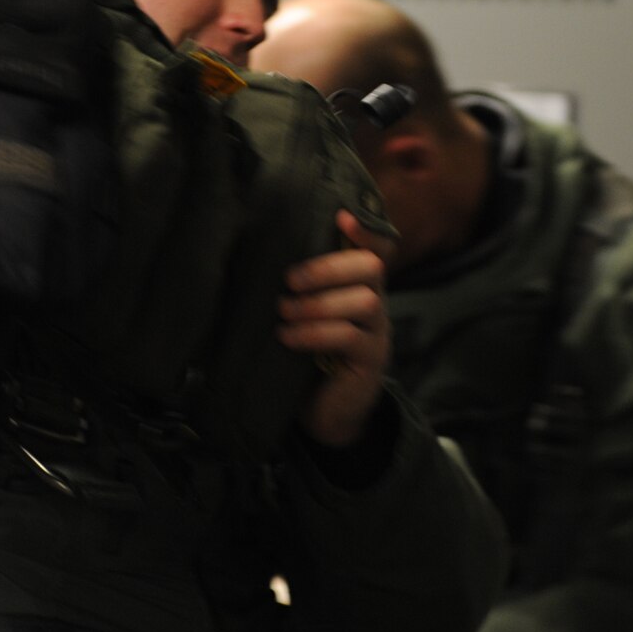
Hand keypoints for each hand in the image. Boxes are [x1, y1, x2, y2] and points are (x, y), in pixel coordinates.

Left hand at [280, 210, 394, 447]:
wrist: (324, 414)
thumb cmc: (307, 357)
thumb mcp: (303, 317)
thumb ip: (298, 291)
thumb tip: (255, 257)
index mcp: (359, 287)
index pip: (377, 250)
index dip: (365, 231)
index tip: (341, 217)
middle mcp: (376, 304)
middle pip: (371, 268)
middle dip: (328, 267)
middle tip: (291, 280)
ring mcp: (378, 332)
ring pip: (364, 301)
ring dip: (318, 304)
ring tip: (284, 312)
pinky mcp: (371, 360)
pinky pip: (350, 337)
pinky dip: (315, 333)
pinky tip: (288, 337)